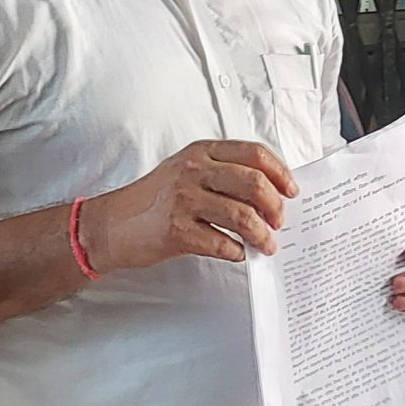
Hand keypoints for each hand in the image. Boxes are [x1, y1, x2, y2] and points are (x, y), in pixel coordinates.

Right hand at [77, 141, 297, 270]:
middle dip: (275, 206)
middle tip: (280, 222)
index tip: (292, 191)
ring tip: (267, 244)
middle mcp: (193, 170)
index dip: (280, 173)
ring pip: (242, 216)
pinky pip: (221, 243)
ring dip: (262, 235)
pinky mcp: (177, 230)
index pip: (254, 154)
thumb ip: (222, 173)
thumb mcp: (186, 170)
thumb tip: (269, 193)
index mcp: (201, 152)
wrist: (112, 226)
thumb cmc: (154, 200)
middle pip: (254, 183)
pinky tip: (239, 253)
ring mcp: (184, 200)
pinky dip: (237, 251)